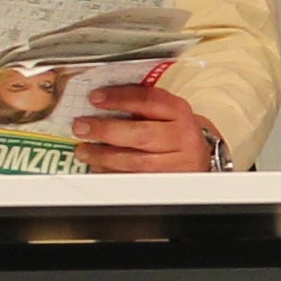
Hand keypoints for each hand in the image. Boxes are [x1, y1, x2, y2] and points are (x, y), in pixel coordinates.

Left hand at [75, 82, 221, 173]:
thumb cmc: (174, 131)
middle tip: (81, 126)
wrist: (199, 158)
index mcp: (179, 112)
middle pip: (142, 134)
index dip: (120, 98)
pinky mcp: (168, 183)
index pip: (149, 100)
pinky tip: (97, 166)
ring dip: (103, 156)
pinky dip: (112, 173)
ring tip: (83, 150)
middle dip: (107, 130)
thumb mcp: (165, 112)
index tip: (95, 98)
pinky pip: (135, 180)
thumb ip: (140, 105)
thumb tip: (99, 102)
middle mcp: (182, 137)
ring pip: (137, 162)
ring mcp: (177, 163)